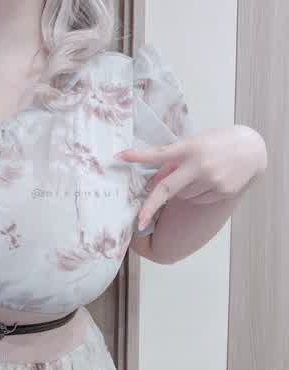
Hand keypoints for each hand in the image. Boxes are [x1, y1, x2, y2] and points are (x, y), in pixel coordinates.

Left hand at [114, 125, 267, 230]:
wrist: (251, 149)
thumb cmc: (214, 145)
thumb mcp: (192, 145)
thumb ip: (172, 160)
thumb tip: (153, 182)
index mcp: (188, 148)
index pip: (159, 153)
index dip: (139, 156)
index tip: (120, 156)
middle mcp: (199, 165)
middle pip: (166, 189)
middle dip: (150, 206)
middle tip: (139, 222)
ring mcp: (212, 180)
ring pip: (182, 196)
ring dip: (183, 190)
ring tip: (199, 174)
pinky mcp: (223, 191)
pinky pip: (198, 200)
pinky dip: (198, 194)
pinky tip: (210, 181)